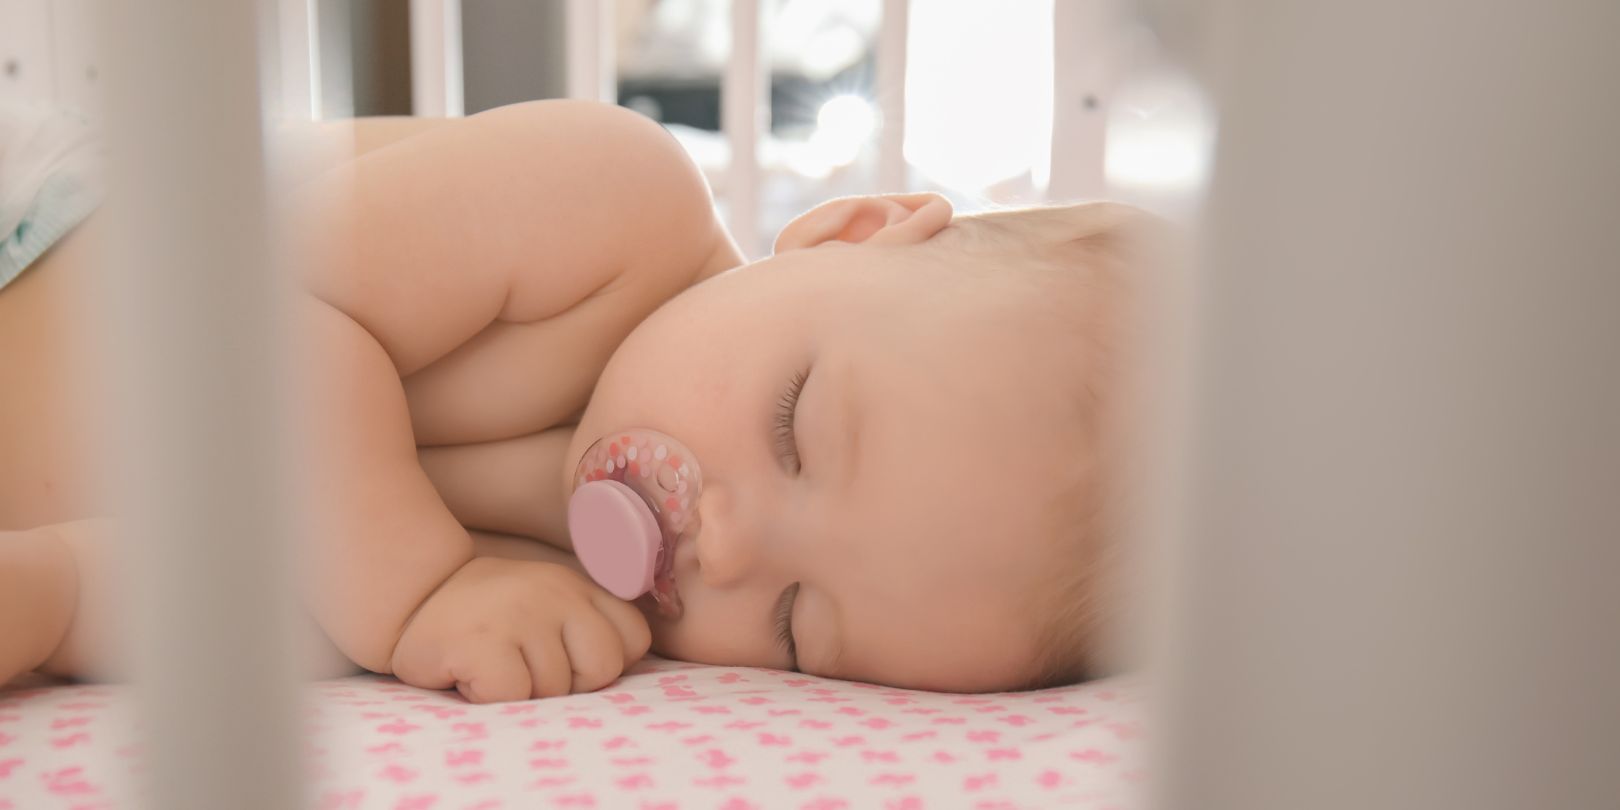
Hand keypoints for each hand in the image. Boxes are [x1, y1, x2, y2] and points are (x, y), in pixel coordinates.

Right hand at [390, 557, 650, 702]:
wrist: (413, 598)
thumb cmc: (490, 618)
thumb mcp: (549, 606)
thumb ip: (587, 626)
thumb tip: (617, 671)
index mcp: (578, 587)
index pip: (634, 638)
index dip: (603, 662)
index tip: (566, 658)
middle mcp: (556, 593)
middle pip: (604, 667)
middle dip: (570, 684)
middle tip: (528, 668)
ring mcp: (521, 614)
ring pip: (555, 688)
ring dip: (523, 691)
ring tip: (495, 664)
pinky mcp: (483, 642)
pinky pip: (513, 695)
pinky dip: (490, 696)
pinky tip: (472, 672)